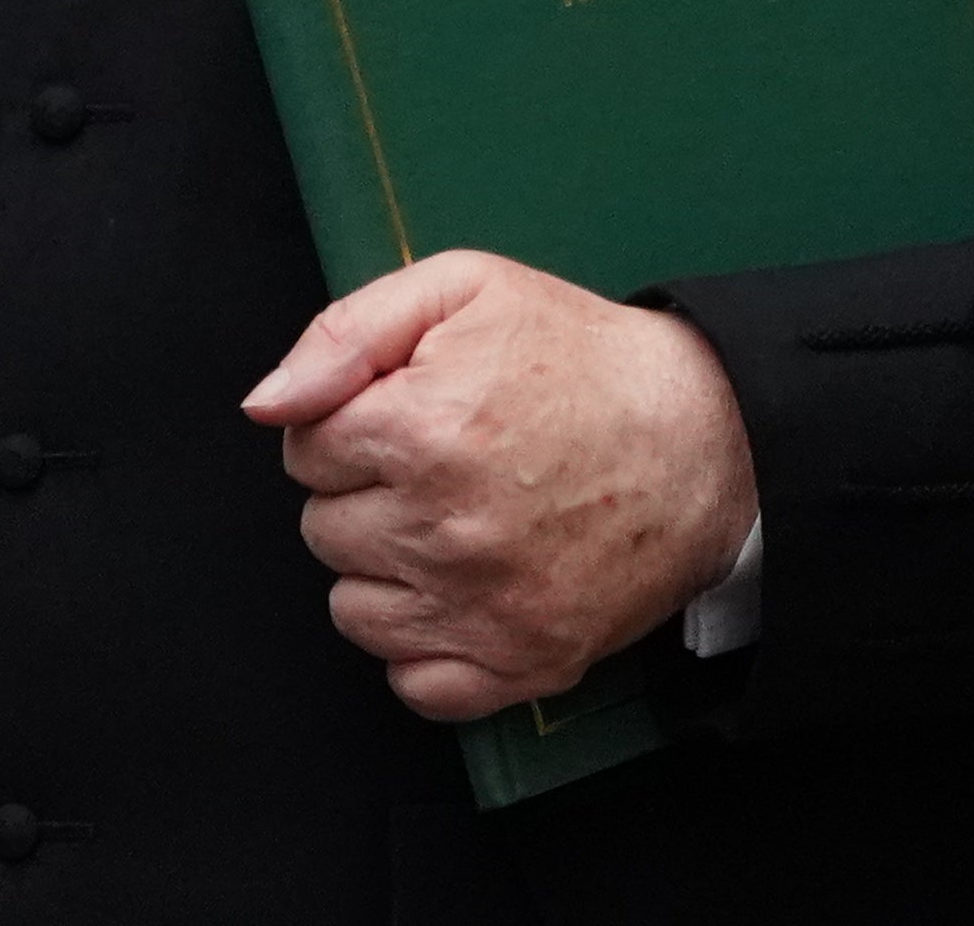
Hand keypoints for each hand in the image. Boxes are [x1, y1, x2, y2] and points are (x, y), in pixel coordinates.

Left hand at [245, 251, 757, 719]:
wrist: (706, 436)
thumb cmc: (584, 360)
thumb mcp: (465, 290)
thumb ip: (346, 334)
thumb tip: (267, 403)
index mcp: (419, 431)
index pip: (304, 450)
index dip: (349, 424)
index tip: (403, 413)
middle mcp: (442, 530)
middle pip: (324, 529)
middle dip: (365, 492)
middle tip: (437, 463)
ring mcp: (483, 607)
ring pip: (354, 609)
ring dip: (385, 569)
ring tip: (450, 523)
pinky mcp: (522, 663)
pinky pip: (414, 683)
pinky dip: (425, 646)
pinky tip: (462, 591)